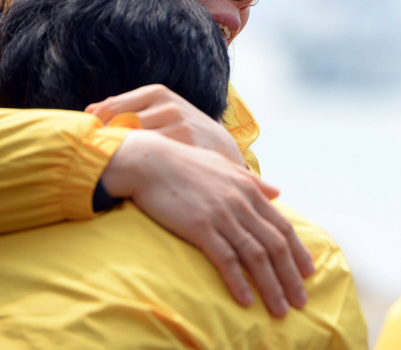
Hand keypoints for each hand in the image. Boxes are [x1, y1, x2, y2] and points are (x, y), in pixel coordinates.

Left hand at [86, 84, 244, 166]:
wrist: (222, 148)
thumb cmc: (181, 129)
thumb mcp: (157, 110)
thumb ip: (125, 108)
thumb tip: (89, 110)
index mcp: (156, 92)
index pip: (110, 108)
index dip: (93, 127)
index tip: (85, 142)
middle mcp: (167, 105)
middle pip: (118, 125)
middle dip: (103, 142)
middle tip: (92, 157)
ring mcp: (178, 126)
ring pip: (133, 142)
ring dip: (118, 155)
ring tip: (109, 167)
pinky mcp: (187, 146)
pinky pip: (151, 158)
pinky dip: (137, 166)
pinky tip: (132, 175)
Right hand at [101, 129, 314, 316]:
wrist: (151, 161)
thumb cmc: (186, 164)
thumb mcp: (225, 165)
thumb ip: (253, 181)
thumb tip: (278, 192)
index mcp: (248, 188)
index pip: (282, 225)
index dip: (298, 252)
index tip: (308, 273)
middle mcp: (240, 202)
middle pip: (275, 244)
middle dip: (291, 276)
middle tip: (301, 301)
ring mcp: (221, 215)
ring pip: (256, 255)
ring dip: (271, 285)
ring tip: (281, 309)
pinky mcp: (200, 227)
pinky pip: (226, 259)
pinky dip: (239, 281)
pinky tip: (246, 301)